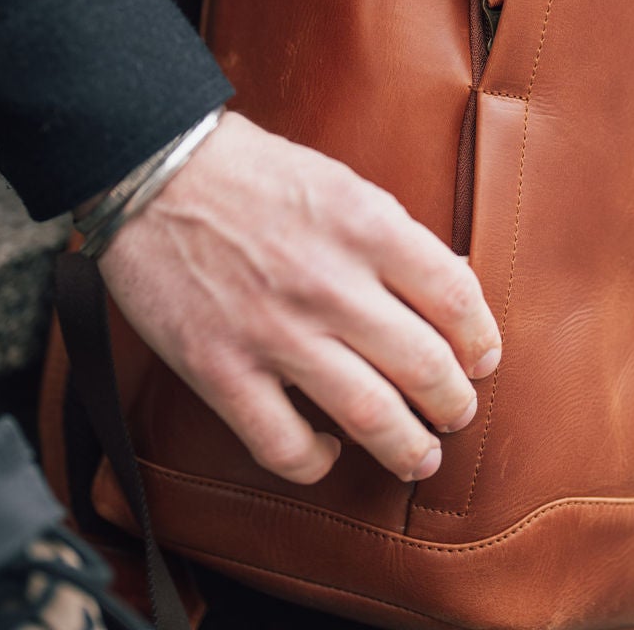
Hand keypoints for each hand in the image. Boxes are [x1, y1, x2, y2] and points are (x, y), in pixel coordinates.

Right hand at [96, 112, 501, 484]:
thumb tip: (451, 288)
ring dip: (408, 448)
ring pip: (371, 416)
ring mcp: (275, 331)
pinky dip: (316, 462)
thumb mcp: (340, 184)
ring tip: (418, 457)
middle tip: (456, 414)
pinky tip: (326, 452)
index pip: (457, 298)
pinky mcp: (220, 369)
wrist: (152, 171)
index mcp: (368, 226)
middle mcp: (332, 282)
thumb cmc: (250, 172)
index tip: (481, 361)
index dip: (481, 341)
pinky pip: (284, 444)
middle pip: (426, 367)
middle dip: (454, 404)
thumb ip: (394, 237)